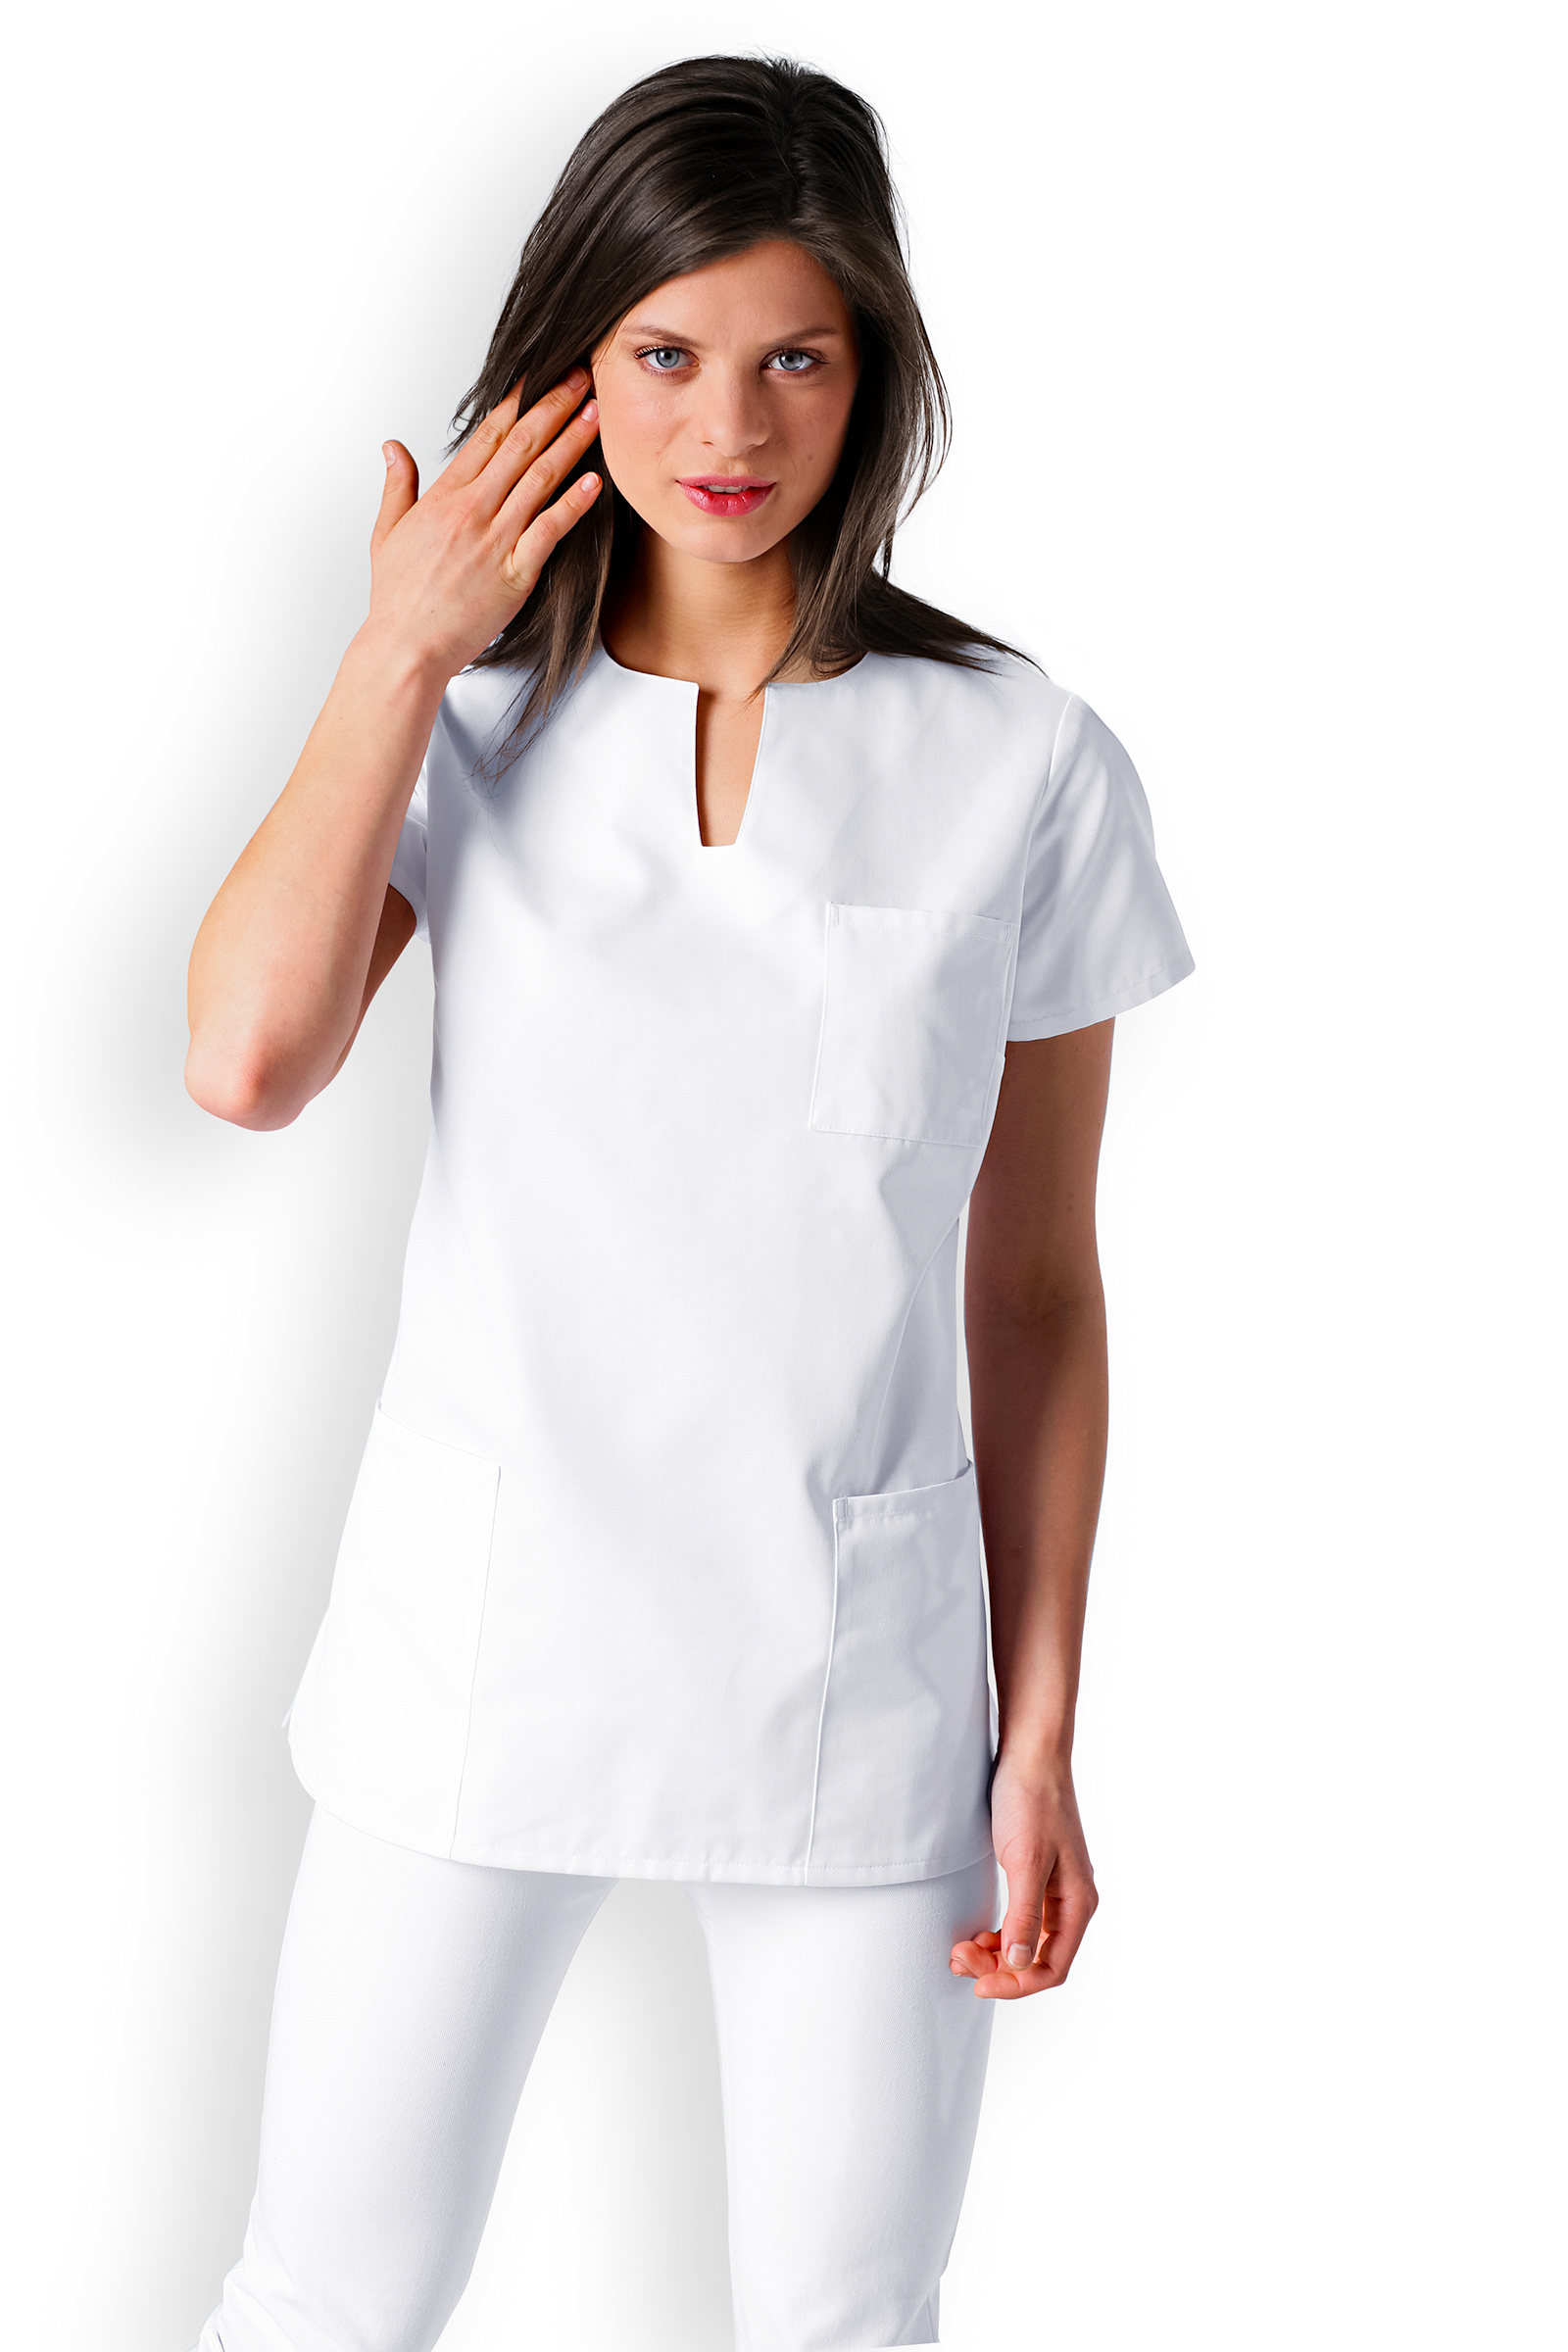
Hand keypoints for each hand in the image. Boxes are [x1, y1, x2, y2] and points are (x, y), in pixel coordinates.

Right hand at [364, 369, 603, 682]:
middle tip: (581, 377)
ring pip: (539, 479)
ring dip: (570, 442)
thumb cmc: (398, 598)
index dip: (516, 401)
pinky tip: (593, 481)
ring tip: (595, 413)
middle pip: (520, 446)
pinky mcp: (514, 572)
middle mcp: (472, 510)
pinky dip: (572, 505)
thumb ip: (397, 484)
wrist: (406, 646)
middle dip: (553, 407)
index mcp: (444, 497)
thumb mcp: (387, 532)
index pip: (487, 436)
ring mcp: (495, 540)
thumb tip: (393, 447)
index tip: (538, 376)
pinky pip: (548, 531)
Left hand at [949, 1747, 1098, 1998]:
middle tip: (958, 1957)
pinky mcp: (1036, 1875)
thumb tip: (1020, 1963)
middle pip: (1038, 1959)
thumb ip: (1024, 1915)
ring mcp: (1054, 1889)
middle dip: (999, 1967)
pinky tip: (976, 1932)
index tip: (977, 1983)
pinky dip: (998, 1933)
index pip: (1052, 1968)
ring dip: (995, 1953)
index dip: (1015, 1984)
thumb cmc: (1031, 1800)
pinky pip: (1021, 1920)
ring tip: (961, 1948)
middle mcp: (1071, 1901)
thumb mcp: (1024, 1860)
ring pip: (1027, 1942)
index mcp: (1077, 1903)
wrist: (1030, 1753)